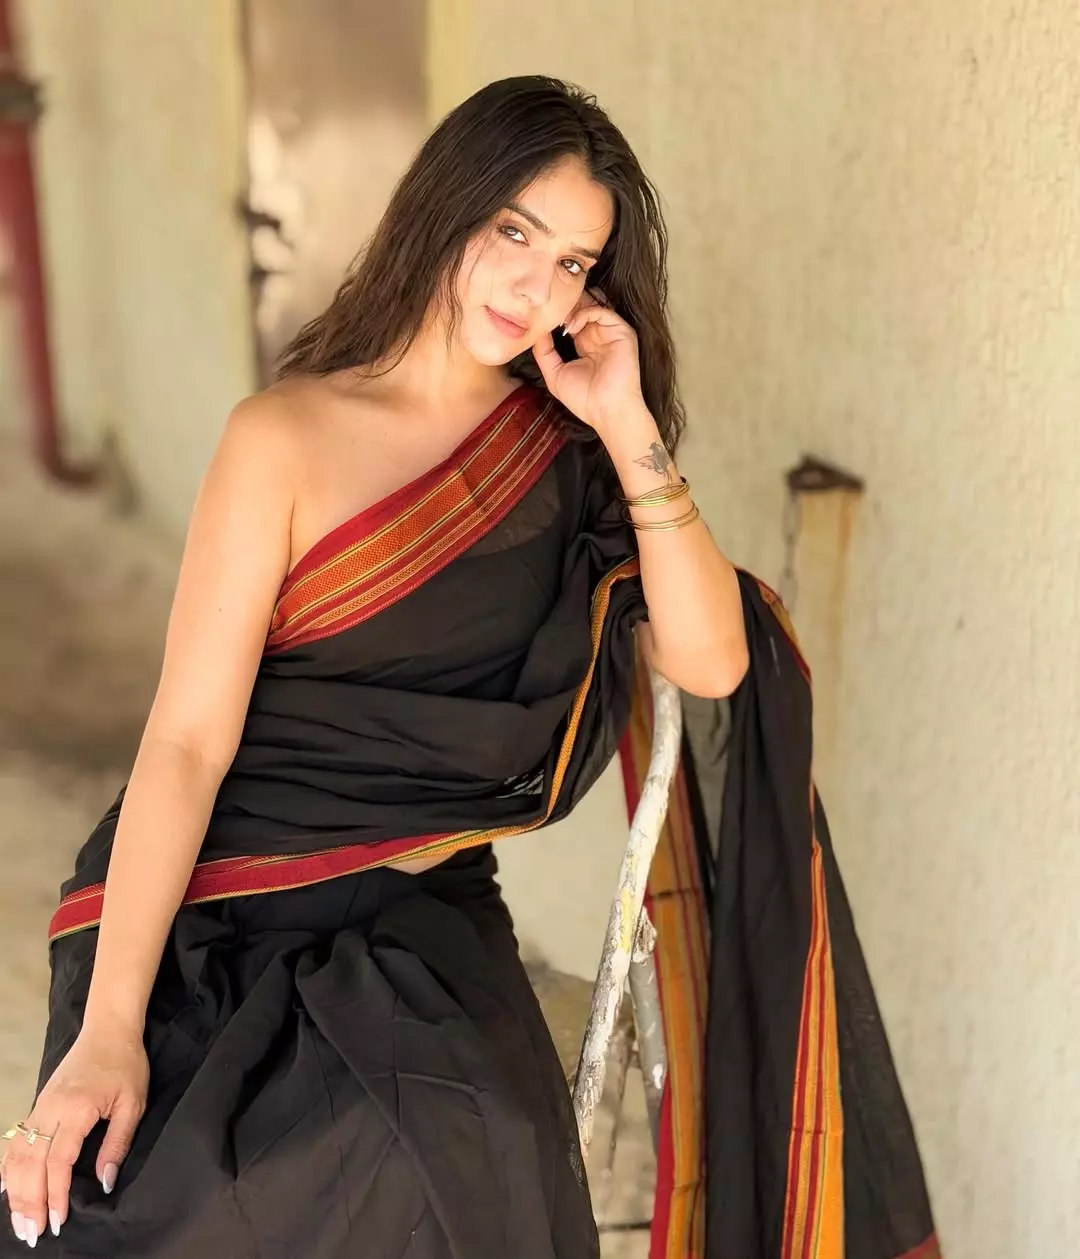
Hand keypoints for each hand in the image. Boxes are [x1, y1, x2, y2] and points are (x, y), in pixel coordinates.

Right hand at [2, 1028, 147, 1245]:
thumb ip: (117, 1143)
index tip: (56, 1222)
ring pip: (18, 1155)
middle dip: (28, 1202)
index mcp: (75, 1109)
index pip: (57, 1161)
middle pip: (30, 1163)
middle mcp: (50, 1110)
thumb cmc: (125, 1064)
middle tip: (31, 1234)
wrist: (108, 1029)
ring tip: (19, 1221)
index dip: (54, 1194)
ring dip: (16, 1191)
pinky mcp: (38, 1105)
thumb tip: (105, 1182)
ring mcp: (40, 1106)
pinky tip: (5, 1188)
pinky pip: (16, 1141)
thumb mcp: (133, 1103)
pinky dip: (8, 1167)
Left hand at [532, 291, 646, 435]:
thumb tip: (536, 331)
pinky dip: (586, 312)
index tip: (541, 316)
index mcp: (585, 345)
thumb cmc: (584, 399)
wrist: (606, 411)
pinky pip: (603, 311)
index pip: (571, 320)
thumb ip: (544, 352)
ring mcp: (610, 333)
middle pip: (582, 308)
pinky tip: (572, 325)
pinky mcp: (622, 332)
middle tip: (549, 306)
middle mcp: (598, 336)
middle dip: (566, 305)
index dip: (557, 315)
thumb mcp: (555, 374)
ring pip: (592, 305)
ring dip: (573, 307)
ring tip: (559, 317)